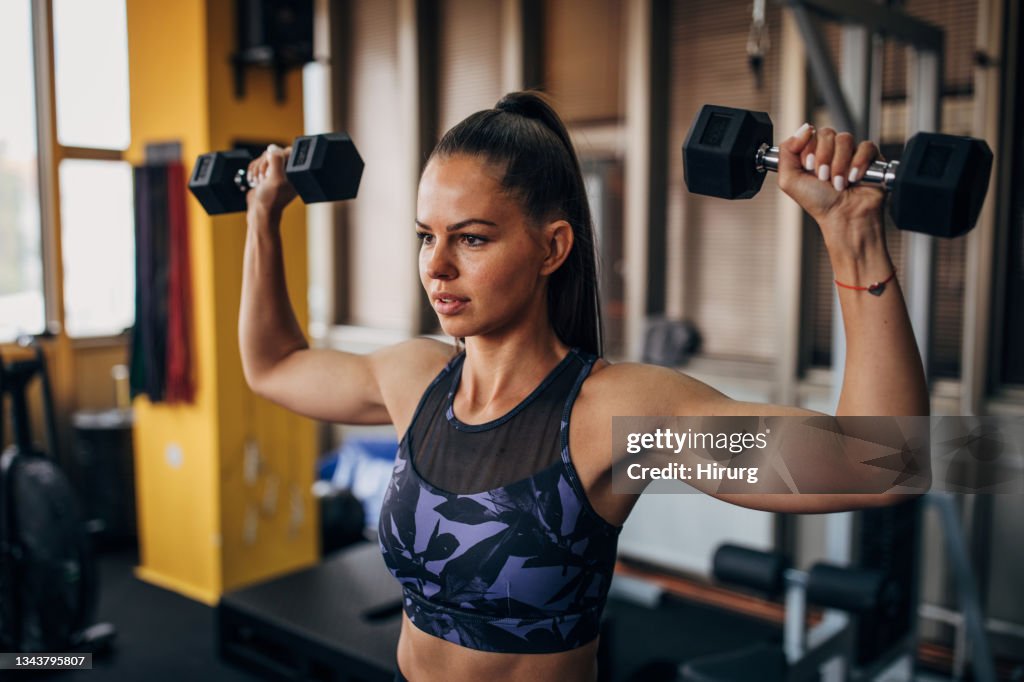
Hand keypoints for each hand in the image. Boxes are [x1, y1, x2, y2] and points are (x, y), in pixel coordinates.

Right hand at [246, 144, 297, 216]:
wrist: (259, 212)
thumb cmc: (270, 199)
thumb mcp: (276, 178)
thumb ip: (276, 160)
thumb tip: (273, 147)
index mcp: (296, 171)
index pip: (288, 151)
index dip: (276, 157)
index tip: (271, 172)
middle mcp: (288, 170)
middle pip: (274, 152)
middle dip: (264, 164)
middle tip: (264, 178)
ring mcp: (277, 171)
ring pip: (264, 156)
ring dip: (257, 168)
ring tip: (258, 181)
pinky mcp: (266, 173)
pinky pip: (258, 162)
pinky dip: (253, 170)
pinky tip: (253, 180)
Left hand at [776, 124, 887, 256]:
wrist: (844, 217)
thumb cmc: (819, 203)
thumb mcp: (789, 180)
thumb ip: (786, 152)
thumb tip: (802, 129)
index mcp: (812, 153)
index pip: (810, 133)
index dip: (808, 150)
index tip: (808, 167)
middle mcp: (831, 151)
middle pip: (827, 133)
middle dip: (823, 158)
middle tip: (823, 177)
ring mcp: (851, 153)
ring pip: (845, 139)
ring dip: (839, 164)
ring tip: (839, 183)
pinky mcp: (870, 157)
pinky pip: (866, 146)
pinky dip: (858, 163)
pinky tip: (854, 178)